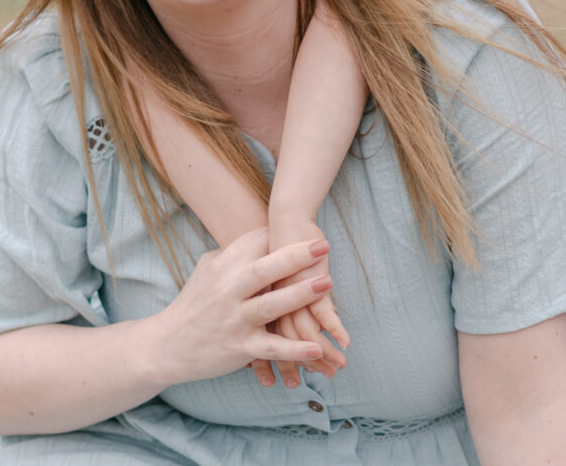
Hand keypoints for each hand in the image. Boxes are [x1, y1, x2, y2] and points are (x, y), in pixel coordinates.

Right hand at [154, 229, 333, 386]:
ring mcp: (233, 320)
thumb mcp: (207, 270)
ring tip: (327, 284)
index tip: (306, 227)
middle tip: (322, 245)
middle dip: (295, 256)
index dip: (280, 234)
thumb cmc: (194, 303)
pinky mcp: (239, 348)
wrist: (166, 345)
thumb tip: (261, 235)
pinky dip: (293, 349)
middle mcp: (227, 291)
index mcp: (222, 267)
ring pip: (270, 305)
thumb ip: (232, 253)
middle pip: (263, 269)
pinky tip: (316, 346)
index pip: (254, 244)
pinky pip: (270, 348)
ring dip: (300, 294)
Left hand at [249, 220, 348, 388]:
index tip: (275, 382)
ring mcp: (290, 291)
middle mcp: (270, 299)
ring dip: (323, 352)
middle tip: (304, 384)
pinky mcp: (307, 280)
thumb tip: (261, 319)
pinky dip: (334, 329)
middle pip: (281, 341)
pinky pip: (321, 311)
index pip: (259, 337)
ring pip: (304, 332)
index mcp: (255, 298)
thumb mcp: (260, 274)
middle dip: (294, 365)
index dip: (267, 362)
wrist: (285, 217)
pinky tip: (345, 342)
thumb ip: (261, 297)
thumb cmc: (274, 244)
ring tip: (337, 367)